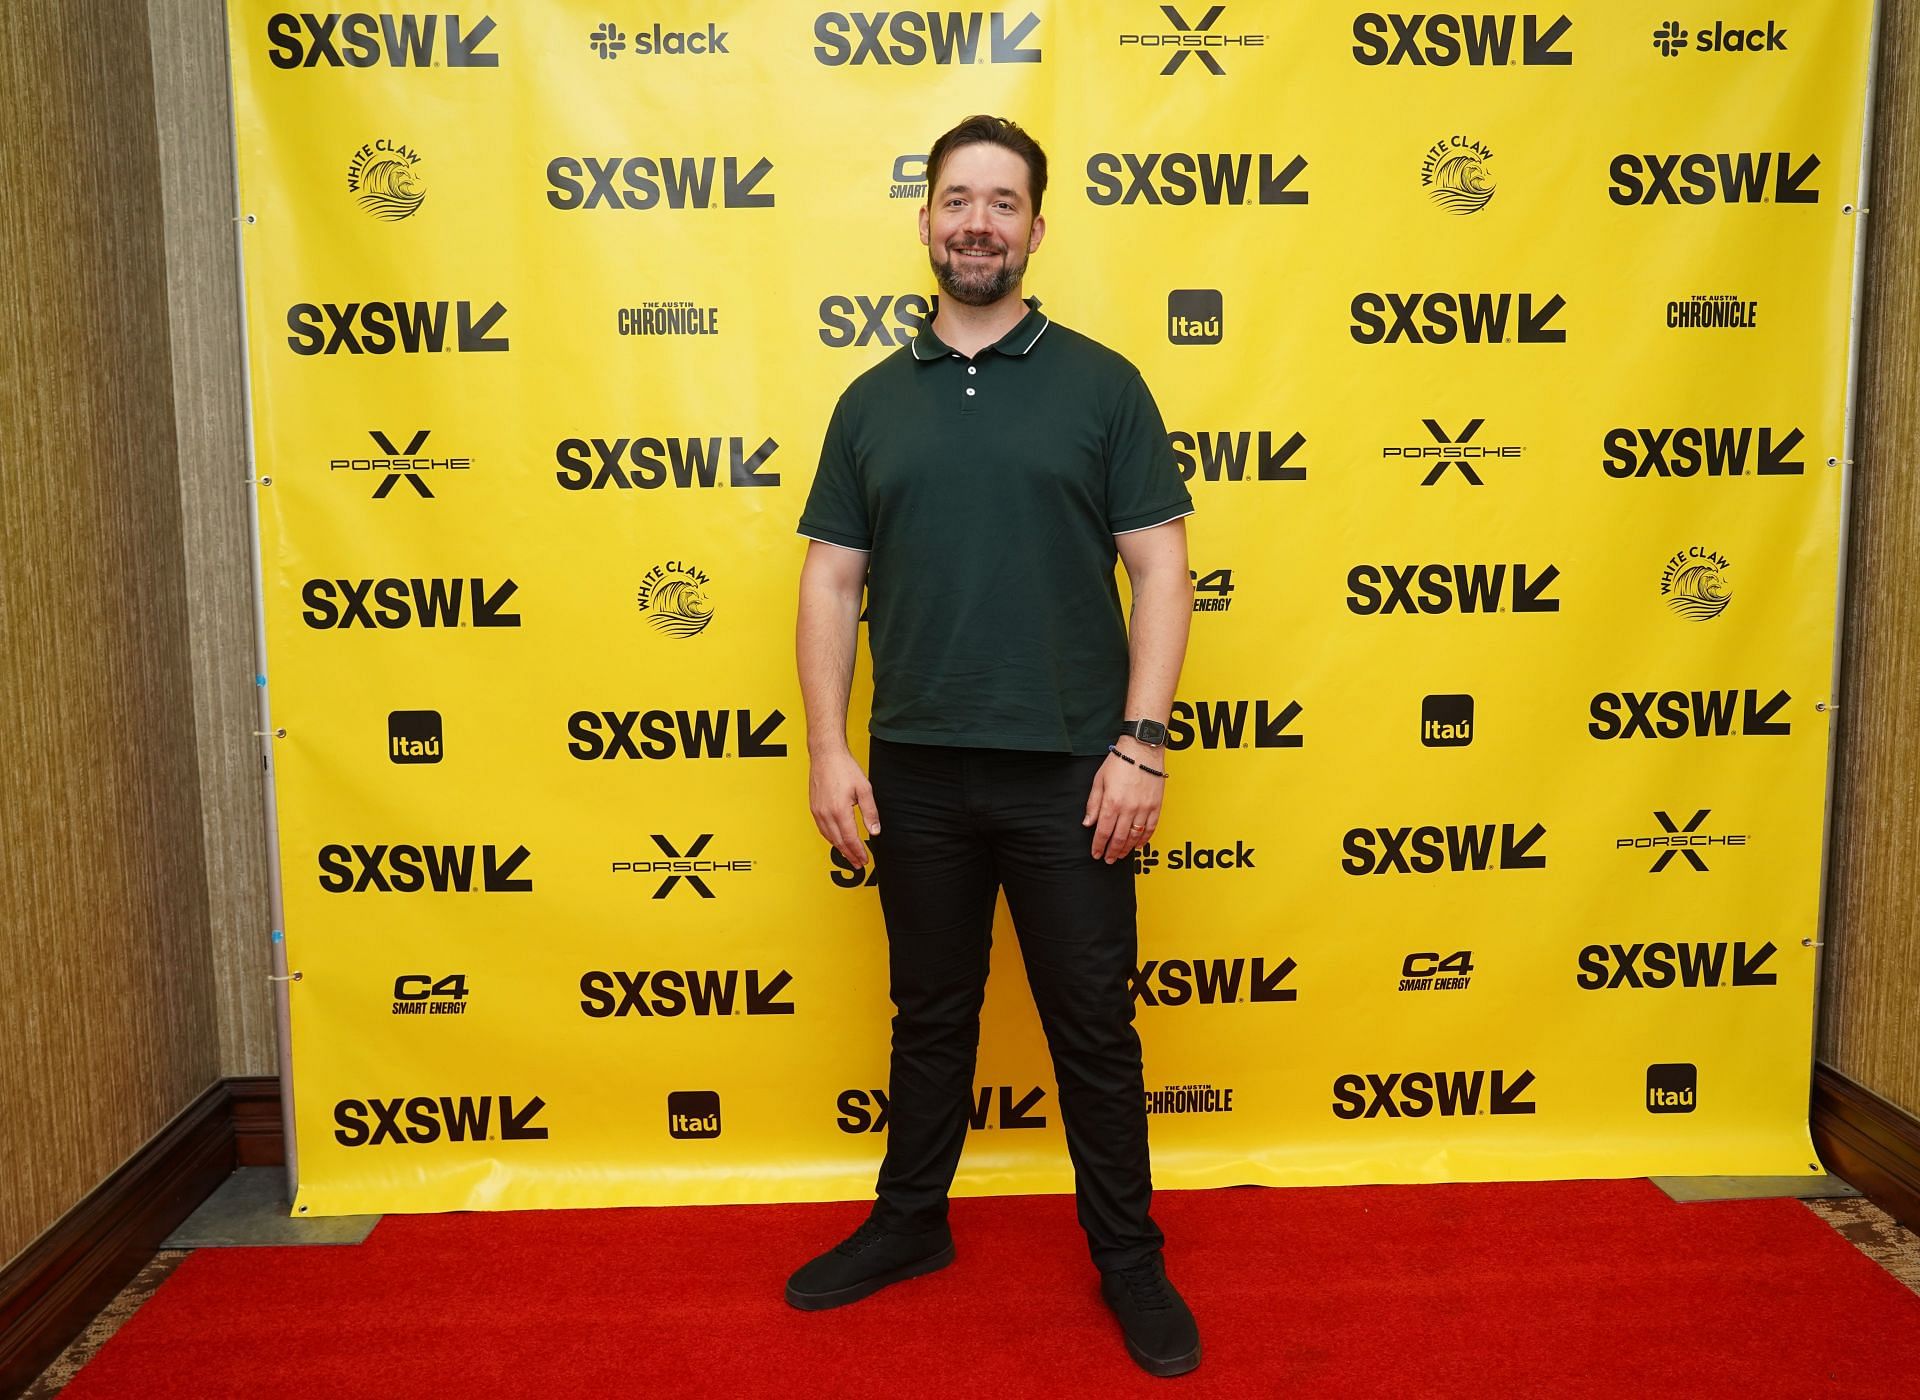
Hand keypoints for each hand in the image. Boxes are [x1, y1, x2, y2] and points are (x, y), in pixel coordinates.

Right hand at [809, 748, 880, 867]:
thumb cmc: (844, 768)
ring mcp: (818, 812)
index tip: (865, 860)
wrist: (826, 755)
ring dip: (840, 849)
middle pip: (839, 842)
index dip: (859, 852)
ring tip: (850, 856)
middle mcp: (826, 814)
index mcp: (840, 811)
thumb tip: (875, 830)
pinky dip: (831, 838)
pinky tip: (837, 840)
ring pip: (829, 838)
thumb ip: (870, 812)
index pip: (851, 839)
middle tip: (859, 863)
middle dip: (850, 855)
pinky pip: (822, 829)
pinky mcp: (814, 808)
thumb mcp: (864, 789)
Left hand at [1083, 743, 1162, 863]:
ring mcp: (1144, 809)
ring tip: (1120, 855)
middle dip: (1112, 852)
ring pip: (1135, 837)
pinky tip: (1138, 846)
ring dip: (1126, 849)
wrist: (1142, 750)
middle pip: (1119, 838)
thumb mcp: (1099, 781)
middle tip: (1108, 860)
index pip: (1103, 832)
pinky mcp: (1156, 806)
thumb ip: (1093, 804)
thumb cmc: (1119, 762)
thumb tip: (1088, 823)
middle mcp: (1128, 808)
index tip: (1096, 854)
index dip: (1099, 846)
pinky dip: (1144, 840)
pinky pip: (1150, 829)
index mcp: (1112, 803)